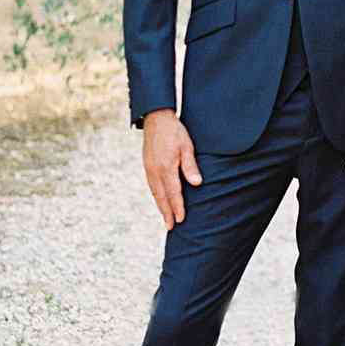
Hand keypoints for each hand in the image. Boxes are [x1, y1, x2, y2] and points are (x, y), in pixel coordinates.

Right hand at [142, 109, 201, 227]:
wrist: (156, 118)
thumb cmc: (175, 131)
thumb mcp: (187, 146)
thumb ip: (190, 166)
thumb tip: (196, 184)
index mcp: (166, 167)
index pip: (173, 192)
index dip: (177, 207)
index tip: (180, 220)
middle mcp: (155, 170)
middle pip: (161, 196)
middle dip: (166, 212)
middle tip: (171, 227)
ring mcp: (149, 168)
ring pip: (154, 192)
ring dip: (160, 206)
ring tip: (166, 218)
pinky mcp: (147, 165)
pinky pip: (151, 185)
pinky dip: (156, 196)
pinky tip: (160, 200)